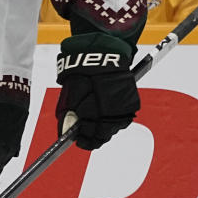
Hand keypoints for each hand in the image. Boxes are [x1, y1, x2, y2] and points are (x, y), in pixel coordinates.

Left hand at [55, 32, 139, 149]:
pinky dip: (113, 124)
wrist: (103, 55)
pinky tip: (105, 124)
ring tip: (94, 133)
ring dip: (103, 132)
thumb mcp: (71, 91)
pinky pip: (122, 122)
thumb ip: (69, 111)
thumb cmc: (83, 72)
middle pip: (102, 134)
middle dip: (92, 139)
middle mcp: (110, 111)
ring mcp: (123, 109)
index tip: (77, 141)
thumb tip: (66, 130)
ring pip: (112, 130)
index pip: (87, 132)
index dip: (82, 139)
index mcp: (93, 108)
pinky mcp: (131, 105)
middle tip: (84, 141)